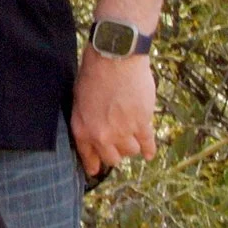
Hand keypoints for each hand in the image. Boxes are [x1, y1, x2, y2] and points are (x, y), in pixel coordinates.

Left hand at [71, 48, 157, 178]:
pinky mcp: (142, 123)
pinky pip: (147, 143)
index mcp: (82, 128)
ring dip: (131, 146)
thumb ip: (85, 119)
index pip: (88, 156)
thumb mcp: (78, 99)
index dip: (93, 164)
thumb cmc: (93, 73)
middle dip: (115, 153)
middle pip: (112, 159)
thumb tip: (92, 134)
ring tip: (132, 137)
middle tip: (118, 146)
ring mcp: (123, 131)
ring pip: (130, 151)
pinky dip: (149, 149)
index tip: (95, 169)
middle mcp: (102, 135)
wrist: (114, 58)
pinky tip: (149, 154)